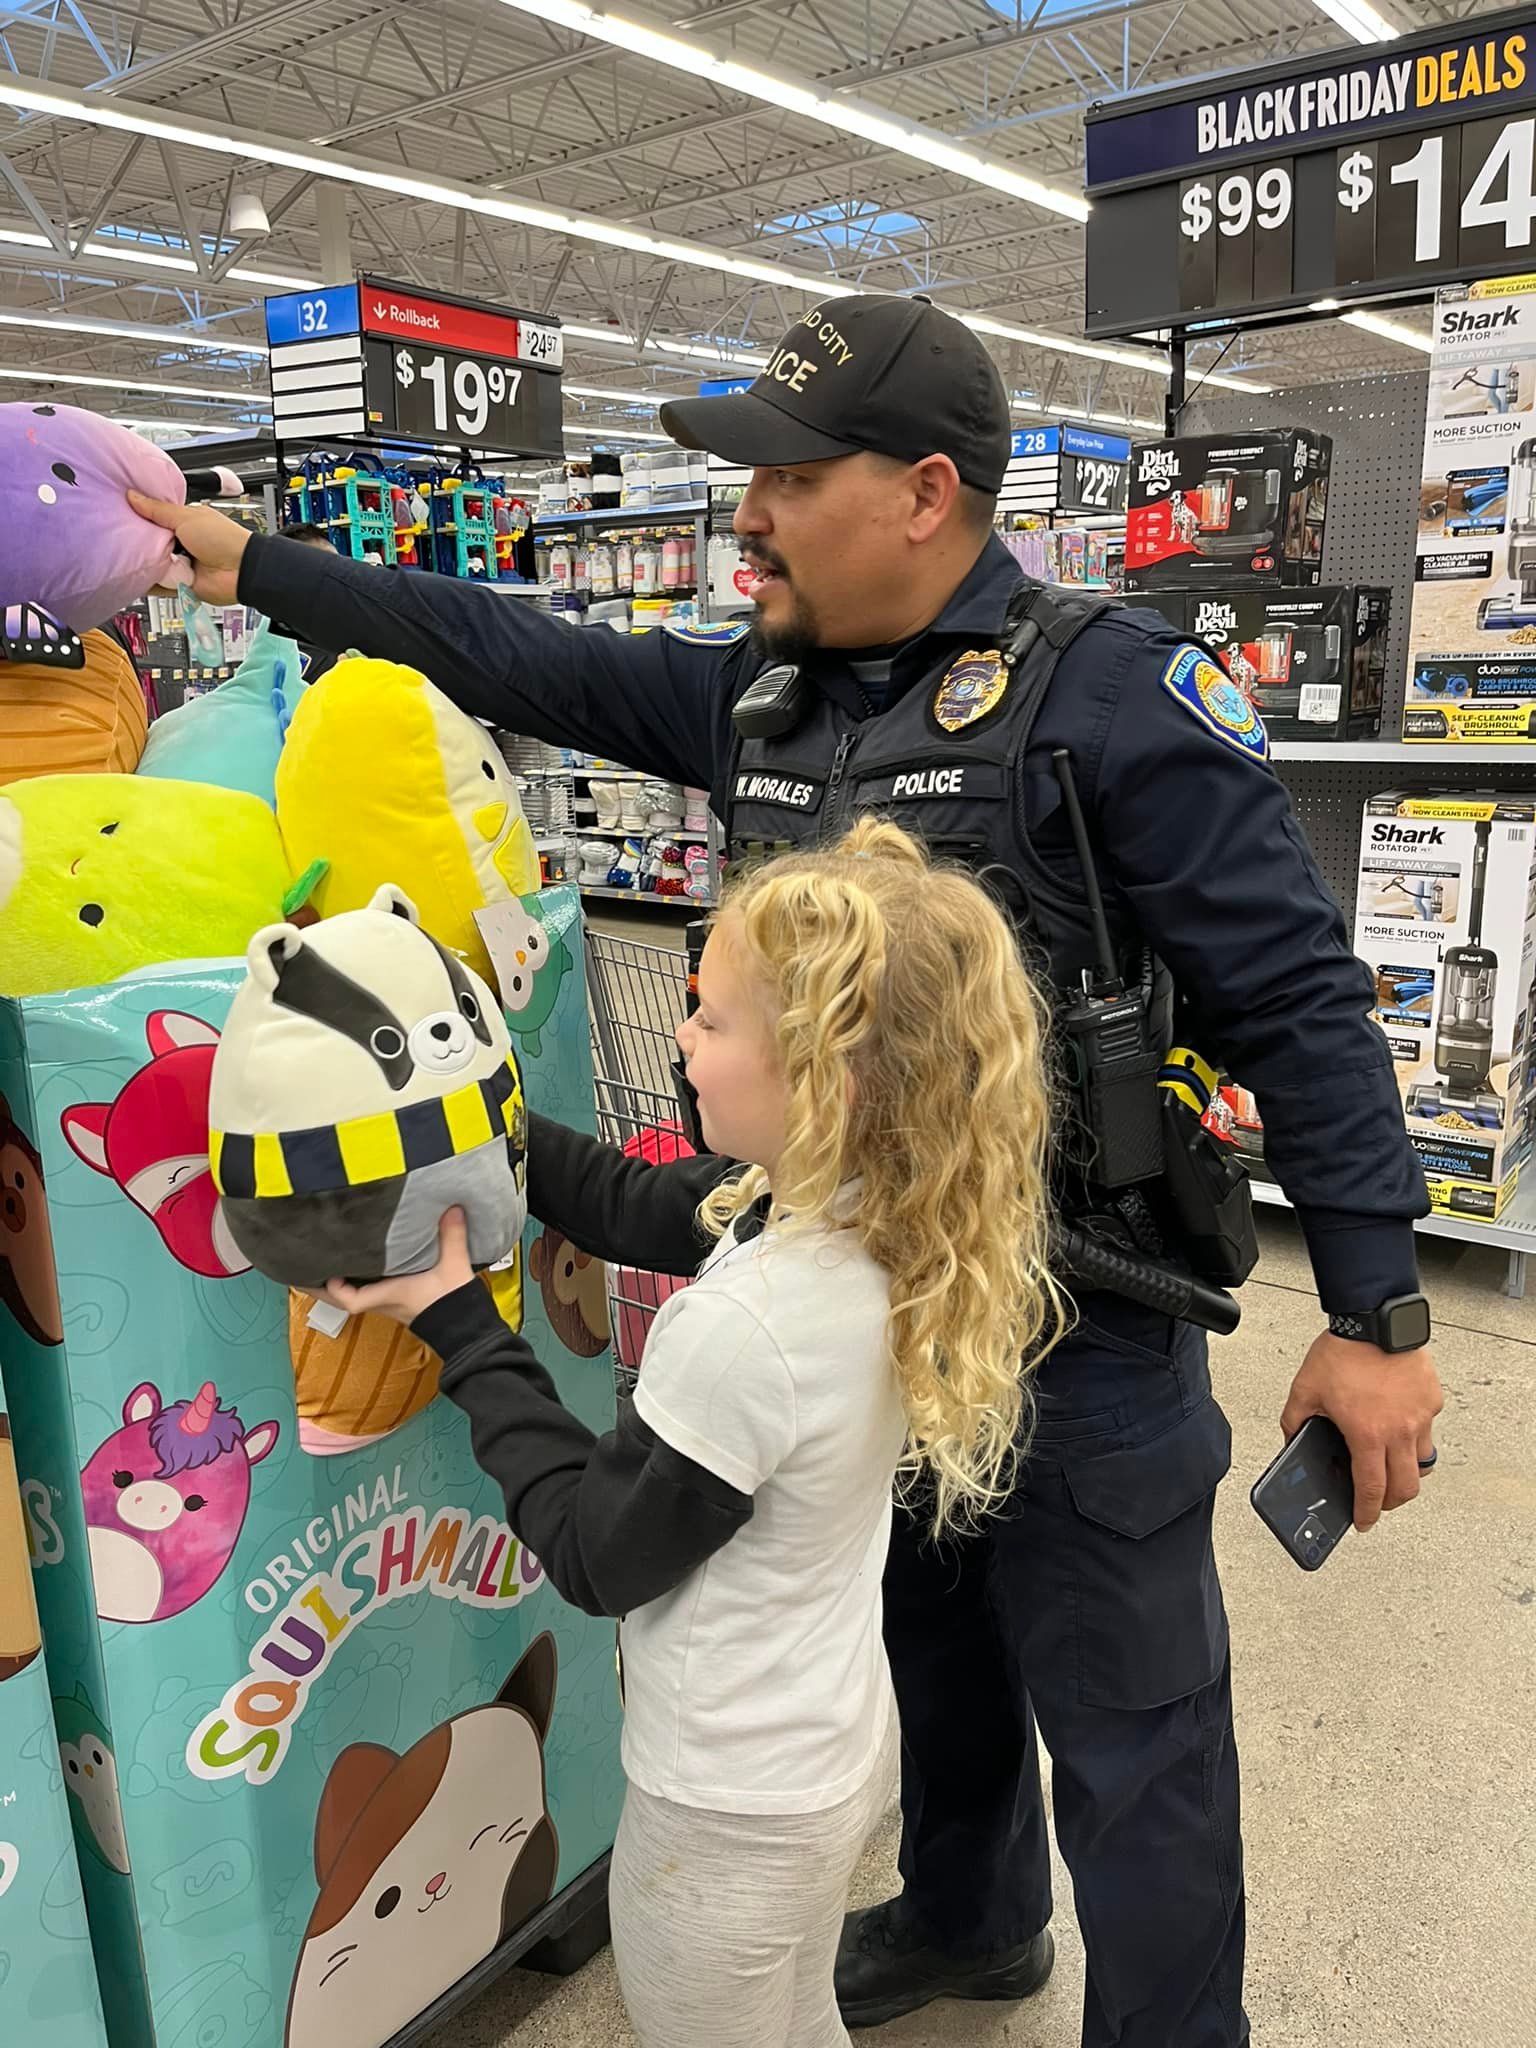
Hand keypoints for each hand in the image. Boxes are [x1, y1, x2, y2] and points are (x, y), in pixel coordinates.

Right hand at [127, 489, 252, 604]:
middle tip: (117, 536)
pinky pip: (157, 585)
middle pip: (149, 543)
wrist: (242, 571)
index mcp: (183, 523)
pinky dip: (147, 583)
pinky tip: (131, 577)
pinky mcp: (179, 585)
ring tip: (123, 556)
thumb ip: (158, 510)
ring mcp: (179, 565)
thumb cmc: (223, 539)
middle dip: (136, 541)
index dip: (137, 517)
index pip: (153, 519)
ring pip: (151, 564)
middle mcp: (180, 543)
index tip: (117, 514)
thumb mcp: (186, 517)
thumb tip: (133, 496)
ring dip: (141, 562)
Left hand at [319, 1209, 474, 1327]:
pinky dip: (352, 1284)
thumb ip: (452, 1236)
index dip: (335, 1289)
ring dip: (333, 1284)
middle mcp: (383, 1302)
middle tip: (299, 1270)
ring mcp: (387, 1304)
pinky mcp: (395, 1302)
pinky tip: (351, 1270)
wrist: (465, 1329)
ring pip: (351, 1296)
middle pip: (341, 1299)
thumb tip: (450, 1208)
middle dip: (319, 1286)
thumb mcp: (454, 1267)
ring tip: (317, 1266)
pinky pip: (364, 1294)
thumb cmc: (454, 1303)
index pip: (353, 1300)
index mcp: (391, 1295)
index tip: (325, 1273)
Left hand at [1281, 1332, 1442, 1531]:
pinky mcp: (1432, 1400)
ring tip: (1389, 1466)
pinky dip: (1414, 1436)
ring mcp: (1420, 1417)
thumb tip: (1292, 1442)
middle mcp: (1399, 1431)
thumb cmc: (1343, 1350)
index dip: (1367, 1513)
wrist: (1374, 1317)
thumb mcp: (1304, 1390)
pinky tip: (1396, 1424)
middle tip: (1377, 1500)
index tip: (1362, 1521)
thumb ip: (1295, 1422)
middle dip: (1390, 1502)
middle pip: (1406, 1488)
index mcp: (1367, 1434)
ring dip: (1407, 1472)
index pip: (1372, 1490)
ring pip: (1423, 1462)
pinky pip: (1427, 1430)